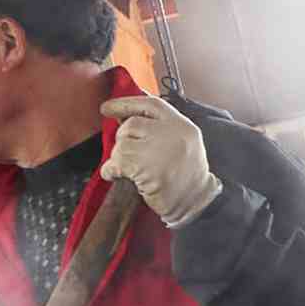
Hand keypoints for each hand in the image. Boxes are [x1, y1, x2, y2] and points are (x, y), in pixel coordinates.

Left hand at [100, 90, 221, 225]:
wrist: (196, 201)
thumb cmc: (185, 174)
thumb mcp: (182, 141)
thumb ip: (158, 127)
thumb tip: (122, 117)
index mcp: (181, 125)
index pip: (150, 104)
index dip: (126, 104)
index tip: (107, 108)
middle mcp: (171, 133)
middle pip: (131, 125)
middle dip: (123, 139)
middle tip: (128, 155)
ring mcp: (159, 151)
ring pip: (122, 144)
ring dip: (119, 158)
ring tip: (129, 169)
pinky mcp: (148, 171)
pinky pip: (117, 163)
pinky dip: (111, 170)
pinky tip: (115, 175)